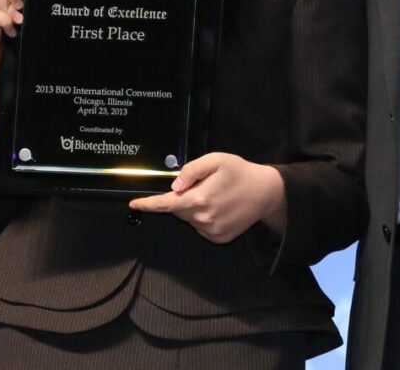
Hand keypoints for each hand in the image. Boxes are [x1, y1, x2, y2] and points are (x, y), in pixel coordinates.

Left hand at [126, 152, 286, 242]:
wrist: (266, 193)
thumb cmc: (240, 172)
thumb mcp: (215, 160)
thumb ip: (191, 170)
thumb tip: (174, 185)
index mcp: (199, 199)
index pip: (166, 204)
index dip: (148, 204)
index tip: (134, 204)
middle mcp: (203, 219)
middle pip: (178, 210)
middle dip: (182, 198)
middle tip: (202, 184)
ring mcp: (212, 231)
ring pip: (189, 219)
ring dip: (194, 207)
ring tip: (215, 194)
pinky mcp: (219, 238)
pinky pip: (201, 227)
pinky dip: (204, 217)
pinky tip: (220, 207)